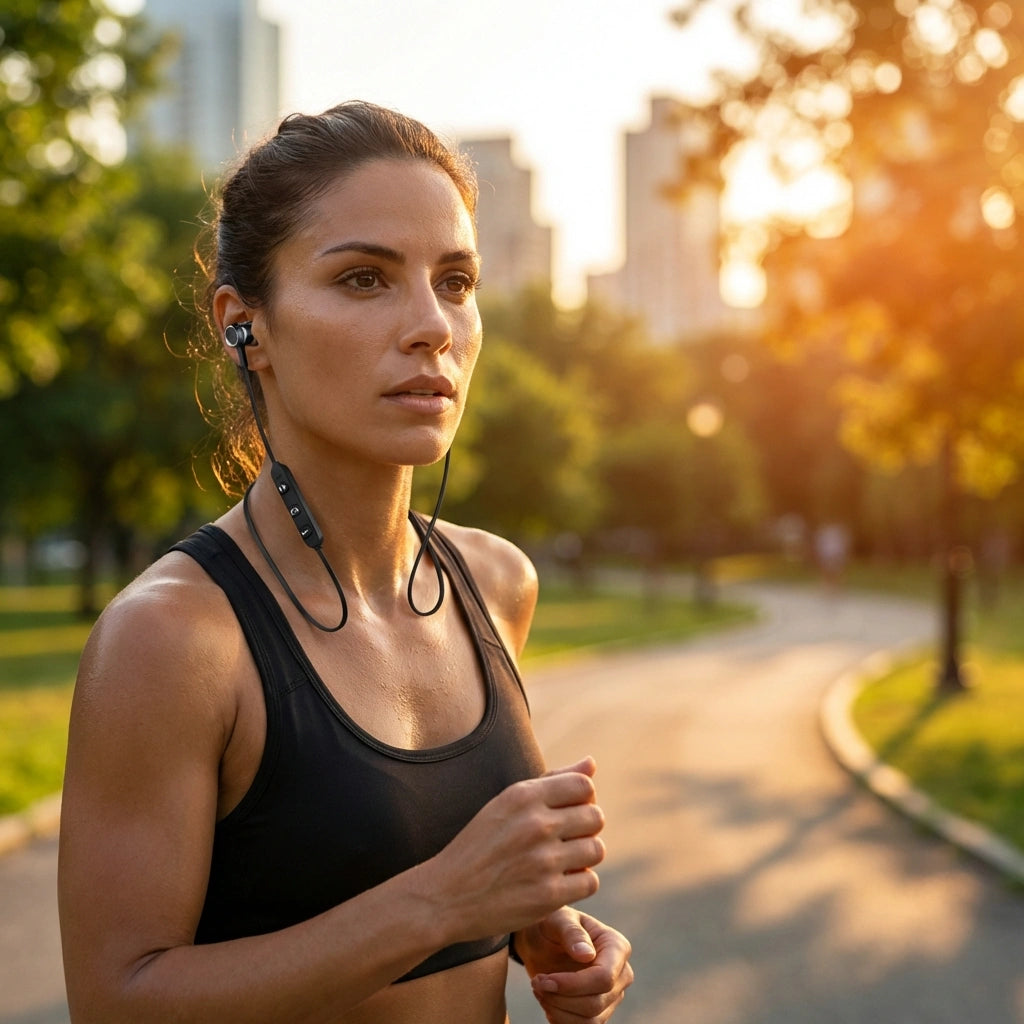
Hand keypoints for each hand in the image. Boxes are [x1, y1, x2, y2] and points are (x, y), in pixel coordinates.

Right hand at [427, 758, 605, 941]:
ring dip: (583, 857)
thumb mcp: (507, 804)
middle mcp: (535, 824)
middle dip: (585, 829)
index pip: (584, 785)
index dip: (582, 799)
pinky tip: (558, 882)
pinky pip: (590, 881)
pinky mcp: (549, 895)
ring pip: (596, 849)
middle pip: (595, 816)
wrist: (446, 895)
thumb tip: (592, 762)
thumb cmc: (479, 845)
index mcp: (523, 796)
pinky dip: (578, 884)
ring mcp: (543, 860)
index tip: (567, 813)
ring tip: (562, 861)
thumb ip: (553, 780)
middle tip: (565, 840)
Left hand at [514, 907, 633, 1022]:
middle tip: (536, 983)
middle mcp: (620, 973)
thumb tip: (587, 955)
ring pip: (590, 1020)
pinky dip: (561, 1019)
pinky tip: (547, 1001)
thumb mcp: (558, 919)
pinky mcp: (599, 1010)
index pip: (604, 977)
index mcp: (616, 947)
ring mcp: (612, 995)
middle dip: (560, 998)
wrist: (542, 940)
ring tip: (539, 989)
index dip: (573, 985)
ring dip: (558, 1010)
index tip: (543, 980)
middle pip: (596, 1003)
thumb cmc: (552, 924)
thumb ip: (572, 933)